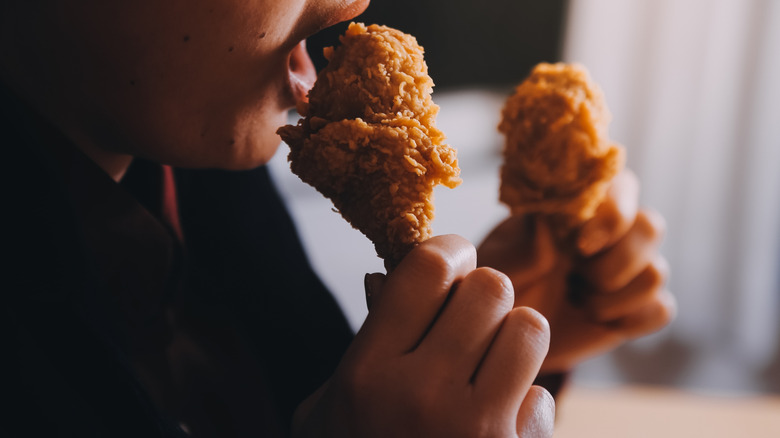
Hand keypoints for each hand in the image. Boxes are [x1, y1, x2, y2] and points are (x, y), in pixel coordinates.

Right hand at [293, 235, 554, 437]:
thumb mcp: (330, 409)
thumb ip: (363, 346)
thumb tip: (385, 280)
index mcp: (367, 374)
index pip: (427, 269)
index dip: (447, 251)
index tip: (453, 259)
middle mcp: (422, 396)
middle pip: (488, 289)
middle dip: (482, 295)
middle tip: (470, 316)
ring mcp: (475, 432)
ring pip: (529, 329)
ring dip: (513, 339)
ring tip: (490, 362)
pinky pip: (545, 399)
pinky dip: (527, 407)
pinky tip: (497, 428)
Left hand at [478, 170, 675, 372]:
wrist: (502, 333)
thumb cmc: (497, 283)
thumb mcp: (499, 262)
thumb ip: (526, 245)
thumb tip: (553, 228)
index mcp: (580, 205)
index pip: (621, 187)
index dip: (612, 215)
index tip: (580, 244)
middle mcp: (612, 232)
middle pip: (651, 227)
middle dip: (615, 261)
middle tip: (573, 278)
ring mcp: (627, 270)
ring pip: (656, 272)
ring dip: (614, 294)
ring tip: (575, 299)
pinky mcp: (636, 308)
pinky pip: (660, 309)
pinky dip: (628, 318)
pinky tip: (593, 319)